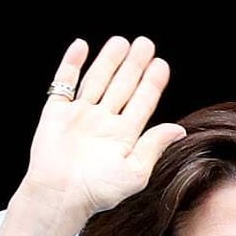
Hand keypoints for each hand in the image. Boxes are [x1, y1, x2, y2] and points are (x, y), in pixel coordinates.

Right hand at [0, 36, 185, 235]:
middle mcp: (104, 122)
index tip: (161, 64)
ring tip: (122, 42)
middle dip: (134, 65)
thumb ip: (154, 146)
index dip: (152, 83)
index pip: (143, 102)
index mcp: (125, 135)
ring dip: (109, 61)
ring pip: (98, 80)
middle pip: (122, 86)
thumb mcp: (136, 171)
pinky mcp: (56, 113)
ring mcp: (80, 115)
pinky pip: (64, 83)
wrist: (60, 194)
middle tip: (146, 43)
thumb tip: (179, 129)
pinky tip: (82, 46)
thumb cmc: (99, 190)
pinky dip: (71, 64)